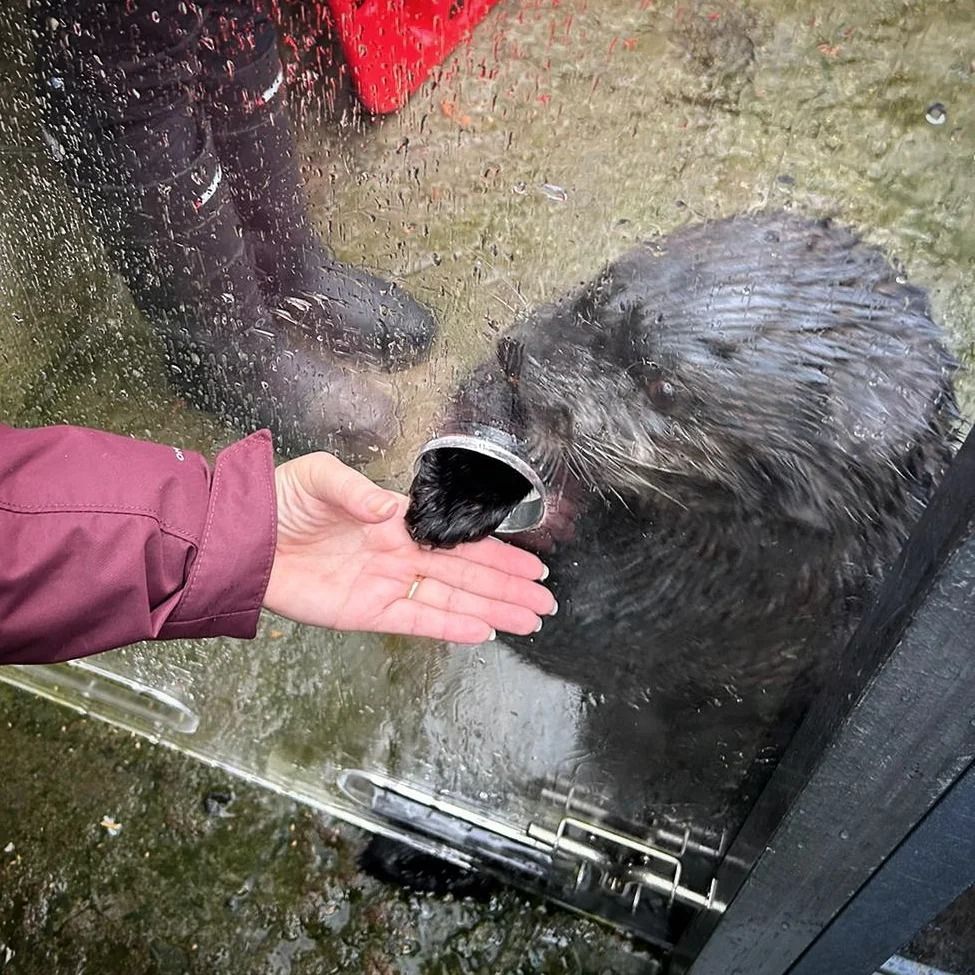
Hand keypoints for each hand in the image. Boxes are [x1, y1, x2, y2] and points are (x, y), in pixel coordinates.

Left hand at [263, 451, 557, 643]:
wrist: (242, 540)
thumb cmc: (280, 502)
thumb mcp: (320, 477)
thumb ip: (359, 490)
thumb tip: (394, 510)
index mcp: (396, 521)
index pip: (459, 539)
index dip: (497, 552)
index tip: (529, 563)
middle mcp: (400, 554)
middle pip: (467, 574)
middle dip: (508, 587)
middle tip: (545, 600)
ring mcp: (387, 585)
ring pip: (451, 600)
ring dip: (491, 610)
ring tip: (529, 620)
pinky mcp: (367, 612)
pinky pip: (417, 621)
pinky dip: (450, 627)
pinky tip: (484, 631)